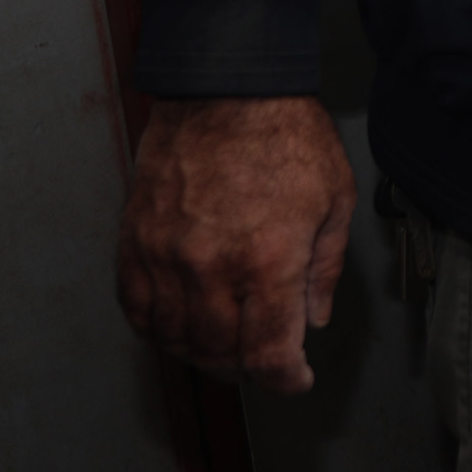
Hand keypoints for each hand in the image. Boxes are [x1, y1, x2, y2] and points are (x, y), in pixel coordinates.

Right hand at [118, 95, 357, 393]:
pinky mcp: (136, 243)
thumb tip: (313, 317)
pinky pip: (136, 308)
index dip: (285, 381)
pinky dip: (156, 330)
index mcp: (267, 262)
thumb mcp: (335, 200)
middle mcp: (211, 268)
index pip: (268, 354)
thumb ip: (324, 269)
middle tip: (263, 363)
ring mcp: (166, 258)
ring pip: (174, 338)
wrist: (227, 90)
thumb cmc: (286, 136)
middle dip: (246, 370)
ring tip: (224, 350)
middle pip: (219, 354)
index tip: (295, 381)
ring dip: (200, 356)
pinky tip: (177, 328)